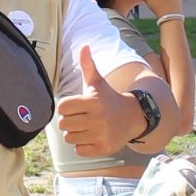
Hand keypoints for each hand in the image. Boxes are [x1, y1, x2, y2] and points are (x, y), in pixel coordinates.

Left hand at [56, 43, 137, 157]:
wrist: (133, 117)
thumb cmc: (108, 98)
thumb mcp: (98, 82)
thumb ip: (88, 65)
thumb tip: (84, 46)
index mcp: (93, 101)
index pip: (62, 107)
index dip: (67, 107)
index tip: (76, 106)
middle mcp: (97, 118)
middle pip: (63, 124)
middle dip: (69, 121)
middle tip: (81, 117)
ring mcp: (101, 134)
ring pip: (69, 138)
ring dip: (75, 134)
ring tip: (87, 127)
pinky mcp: (103, 148)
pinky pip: (78, 150)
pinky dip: (83, 145)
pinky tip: (93, 137)